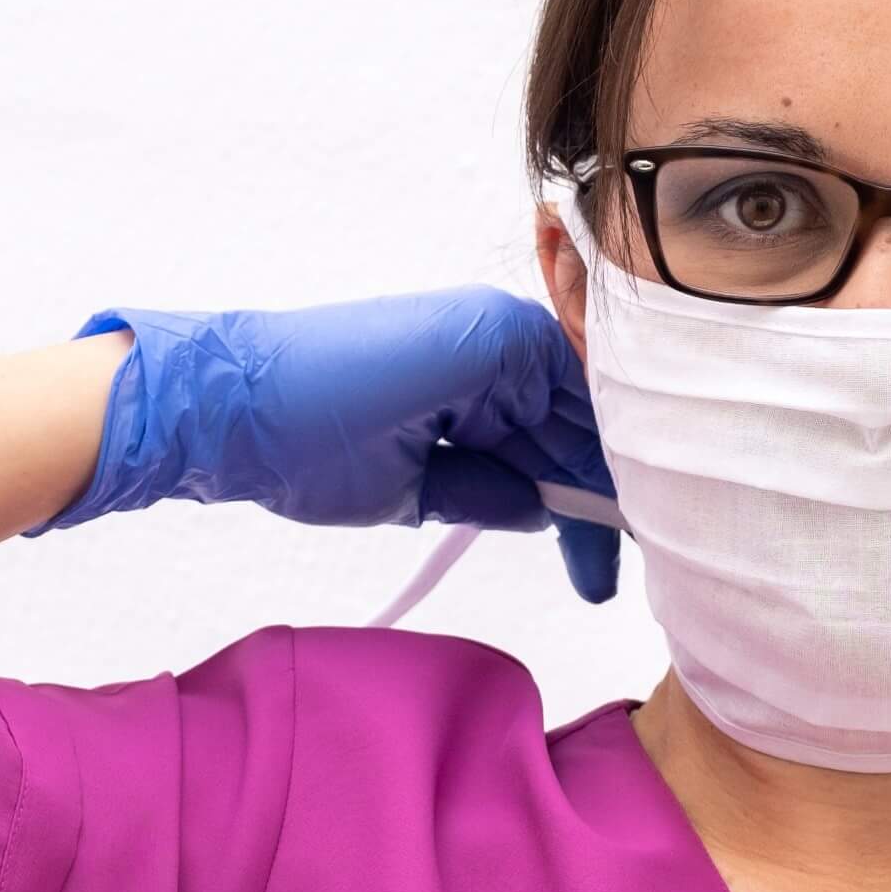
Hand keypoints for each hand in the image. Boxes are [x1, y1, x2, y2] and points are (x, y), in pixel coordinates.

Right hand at [20, 288, 620, 601]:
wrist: (232, 413)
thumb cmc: (303, 446)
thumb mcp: (419, 485)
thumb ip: (488, 489)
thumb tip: (545, 511)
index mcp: (479, 373)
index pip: (558, 439)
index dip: (592, 499)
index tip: (615, 559)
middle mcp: (499, 343)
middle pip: (583, 426)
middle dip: (616, 496)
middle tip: (657, 559)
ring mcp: (498, 332)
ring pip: (584, 413)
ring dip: (614, 482)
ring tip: (639, 554)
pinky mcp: (490, 336)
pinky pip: (566, 393)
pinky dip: (595, 451)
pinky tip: (617, 512)